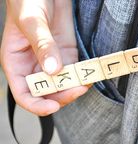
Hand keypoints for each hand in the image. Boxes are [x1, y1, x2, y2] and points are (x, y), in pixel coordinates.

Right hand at [0, 0, 88, 115]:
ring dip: (74, 88)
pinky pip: (75, 72)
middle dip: (62, 96)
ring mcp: (52, 63)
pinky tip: (89, 76)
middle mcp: (34, 67)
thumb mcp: (32, 22)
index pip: (23, 93)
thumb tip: (52, 70)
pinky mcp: (67, 56)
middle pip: (46, 93)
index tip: (53, 107)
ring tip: (85, 83)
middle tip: (77, 90)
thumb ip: (42, 45)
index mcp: (17, 63)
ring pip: (63, 86)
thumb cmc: (29, 1)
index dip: (36, 105)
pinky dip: (82, 77)